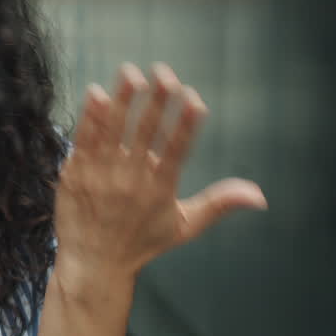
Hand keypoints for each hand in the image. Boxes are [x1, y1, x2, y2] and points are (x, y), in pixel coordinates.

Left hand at [53, 62, 267, 292]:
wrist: (93, 263)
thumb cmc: (142, 243)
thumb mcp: (184, 226)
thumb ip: (219, 204)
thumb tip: (260, 196)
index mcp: (159, 190)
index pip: (176, 151)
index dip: (186, 125)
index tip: (194, 98)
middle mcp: (130, 181)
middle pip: (145, 134)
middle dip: (156, 102)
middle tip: (164, 72)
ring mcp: (100, 177)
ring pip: (113, 131)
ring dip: (122, 100)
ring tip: (131, 72)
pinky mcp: (74, 175)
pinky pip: (83, 141)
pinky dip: (89, 119)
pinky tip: (96, 94)